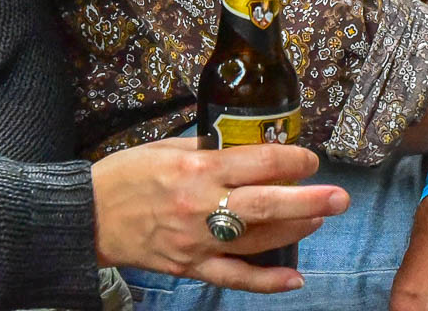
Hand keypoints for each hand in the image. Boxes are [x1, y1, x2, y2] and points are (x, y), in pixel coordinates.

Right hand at [91, 138, 346, 292]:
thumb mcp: (165, 147)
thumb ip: (206, 149)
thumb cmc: (124, 174)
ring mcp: (198, 241)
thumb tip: (244, 145)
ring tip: (319, 220)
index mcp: (198, 170)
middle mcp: (203, 205)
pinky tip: (294, 280)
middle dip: (310, 199)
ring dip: (294, 230)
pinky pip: (234, 277)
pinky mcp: (190, 266)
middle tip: (341, 197)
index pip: (258, 162)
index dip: (291, 158)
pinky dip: (266, 282)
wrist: (87, 216)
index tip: (309, 158)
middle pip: (268, 202)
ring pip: (258, 239)